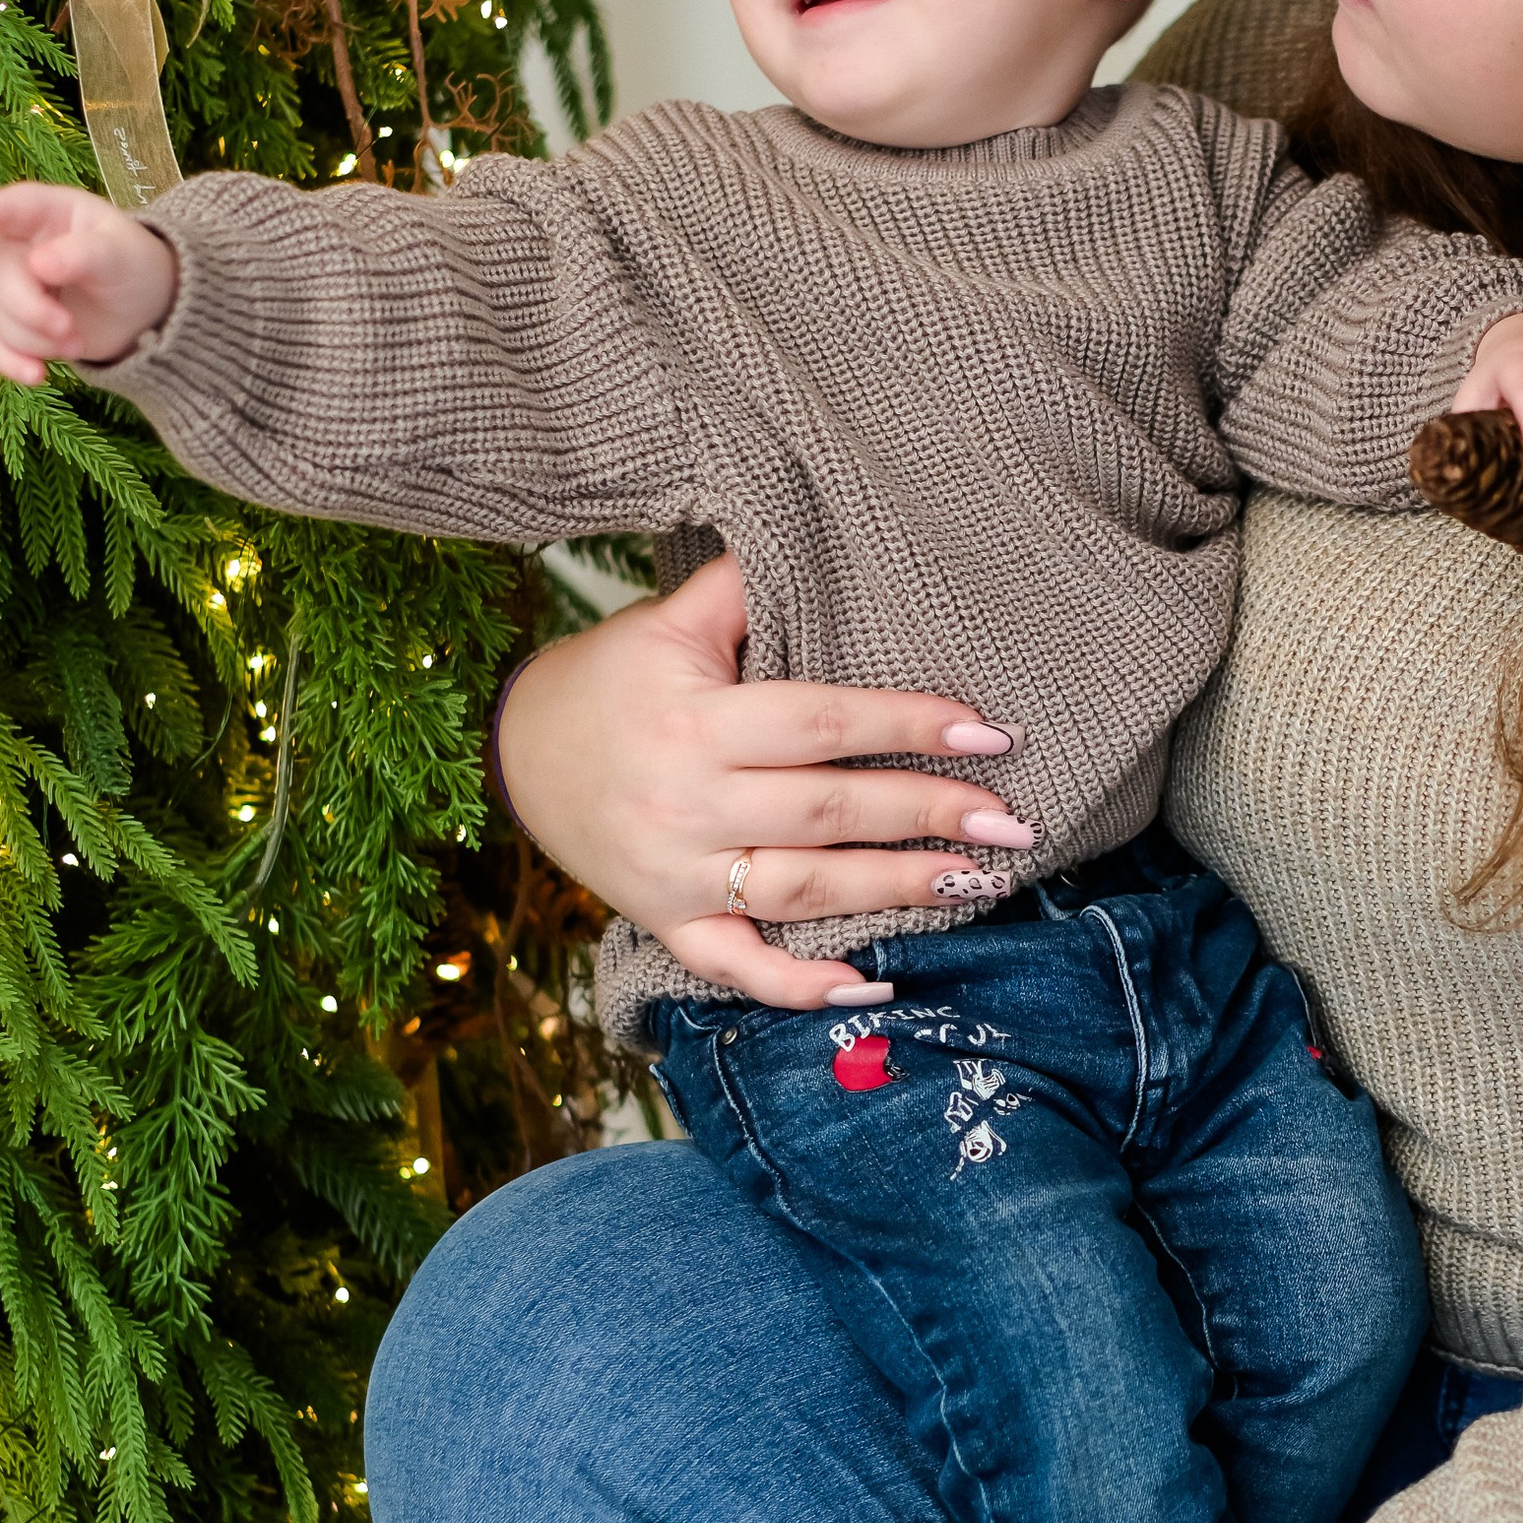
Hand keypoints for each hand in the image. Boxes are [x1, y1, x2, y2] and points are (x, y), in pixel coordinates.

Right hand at [0, 181, 177, 384]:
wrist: (142, 308)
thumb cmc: (133, 266)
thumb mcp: (122, 254)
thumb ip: (85, 254)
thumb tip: (39, 264)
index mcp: (45, 212)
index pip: (6, 209)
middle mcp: (18, 244)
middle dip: (32, 312)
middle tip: (70, 329)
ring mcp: (8, 283)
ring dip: (36, 340)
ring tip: (77, 342)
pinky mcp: (10, 320)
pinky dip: (12, 362)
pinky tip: (38, 375)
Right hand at [499, 550, 1040, 1006]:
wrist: (511, 754)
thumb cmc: (609, 679)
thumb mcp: (667, 620)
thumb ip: (745, 587)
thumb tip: (824, 536)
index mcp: (696, 721)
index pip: (821, 724)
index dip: (907, 726)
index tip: (985, 733)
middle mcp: (687, 804)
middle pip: (827, 812)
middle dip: (926, 813)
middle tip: (1010, 820)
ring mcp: (676, 874)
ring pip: (802, 889)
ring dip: (895, 890)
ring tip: (976, 881)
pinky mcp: (666, 923)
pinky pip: (737, 966)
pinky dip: (800, 985)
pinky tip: (871, 985)